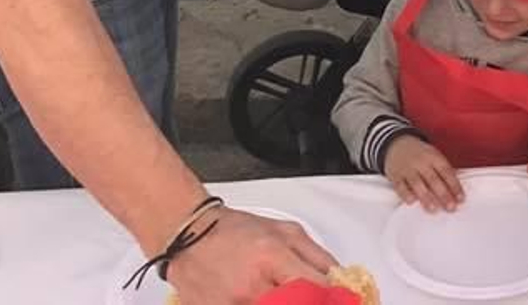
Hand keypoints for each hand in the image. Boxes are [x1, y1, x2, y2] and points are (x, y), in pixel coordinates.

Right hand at [164, 208, 336, 304]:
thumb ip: (317, 256)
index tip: (337, 300)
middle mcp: (251, 285)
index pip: (315, 289)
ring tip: (277, 291)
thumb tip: (339, 278)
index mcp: (272, 257)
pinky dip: (260, 304)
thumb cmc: (236, 231)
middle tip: (309, 296)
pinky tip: (262, 297)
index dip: (331, 298)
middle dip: (307, 301)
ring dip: (281, 302)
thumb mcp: (286, 231)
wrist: (189, 236)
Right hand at [383, 134, 464, 211]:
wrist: (397, 145)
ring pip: (417, 184)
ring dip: (426, 197)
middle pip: (433, 180)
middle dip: (443, 194)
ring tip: (434, 209)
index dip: (454, 185)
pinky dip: (406, 194)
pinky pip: (400, 185)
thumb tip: (457, 188)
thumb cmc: (420, 154)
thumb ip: (444, 170)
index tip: (461, 198)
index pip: (446, 172)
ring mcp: (407, 169)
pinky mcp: (396, 176)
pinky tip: (412, 201)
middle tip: (451, 207)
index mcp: (433, 157)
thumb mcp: (434, 156)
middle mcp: (421, 162)